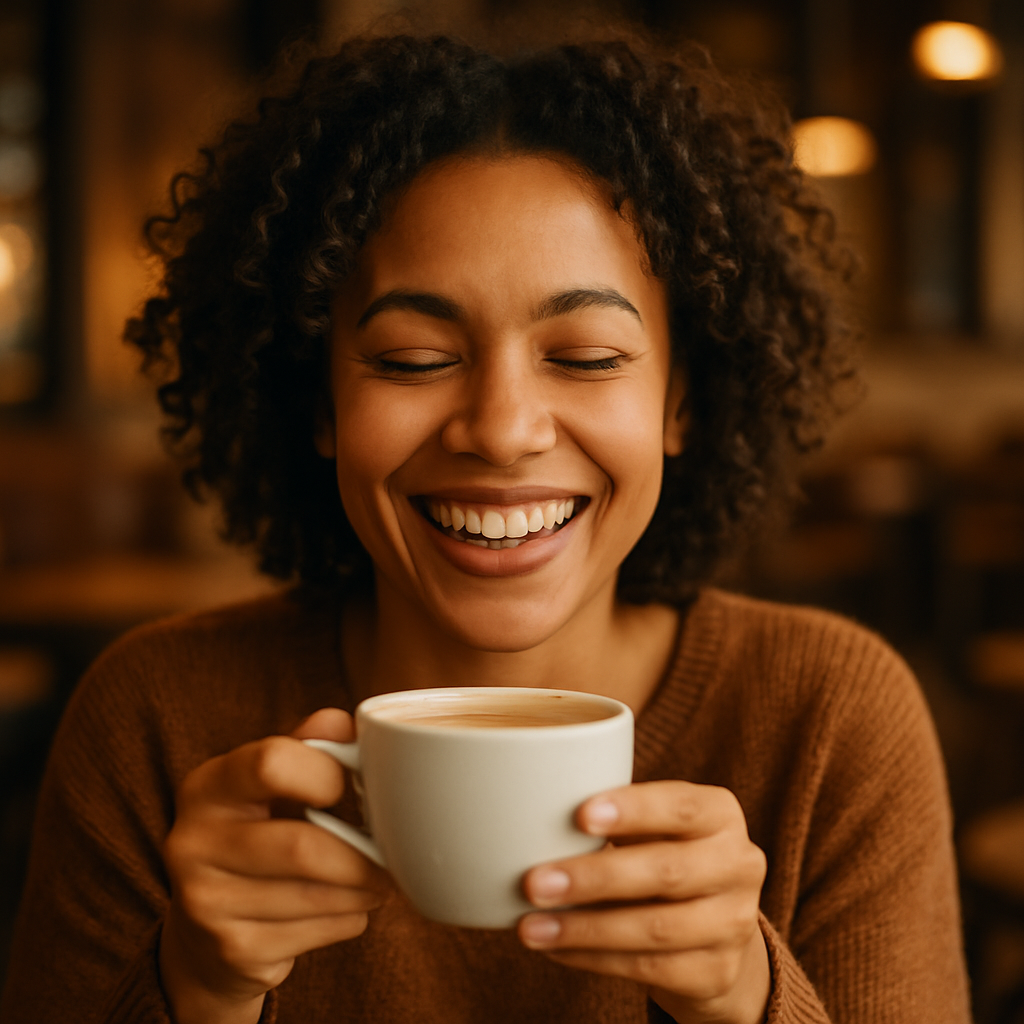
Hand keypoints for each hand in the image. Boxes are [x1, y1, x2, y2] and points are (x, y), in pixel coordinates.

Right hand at [159, 708, 391, 1023]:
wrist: (204, 932)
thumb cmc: (254, 834)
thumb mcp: (267, 783)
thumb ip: (307, 747)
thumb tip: (346, 723)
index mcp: (207, 785)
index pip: (271, 762)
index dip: (325, 773)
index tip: (347, 786)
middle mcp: (193, 842)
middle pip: (303, 846)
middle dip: (361, 854)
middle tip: (389, 851)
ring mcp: (206, 903)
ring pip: (317, 895)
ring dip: (364, 888)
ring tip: (376, 878)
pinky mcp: (232, 951)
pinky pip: (317, 932)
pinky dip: (349, 919)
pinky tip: (346, 907)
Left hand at [518, 781, 768, 1023]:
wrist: (714, 931)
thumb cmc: (661, 856)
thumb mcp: (652, 827)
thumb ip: (614, 818)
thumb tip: (533, 818)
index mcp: (721, 814)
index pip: (681, 807)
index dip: (633, 810)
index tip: (579, 815)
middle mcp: (739, 864)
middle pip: (667, 871)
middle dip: (594, 878)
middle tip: (534, 882)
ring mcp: (734, 923)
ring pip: (656, 928)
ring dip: (585, 928)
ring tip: (531, 926)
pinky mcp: (718, 972)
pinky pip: (650, 969)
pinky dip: (595, 959)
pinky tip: (556, 949)